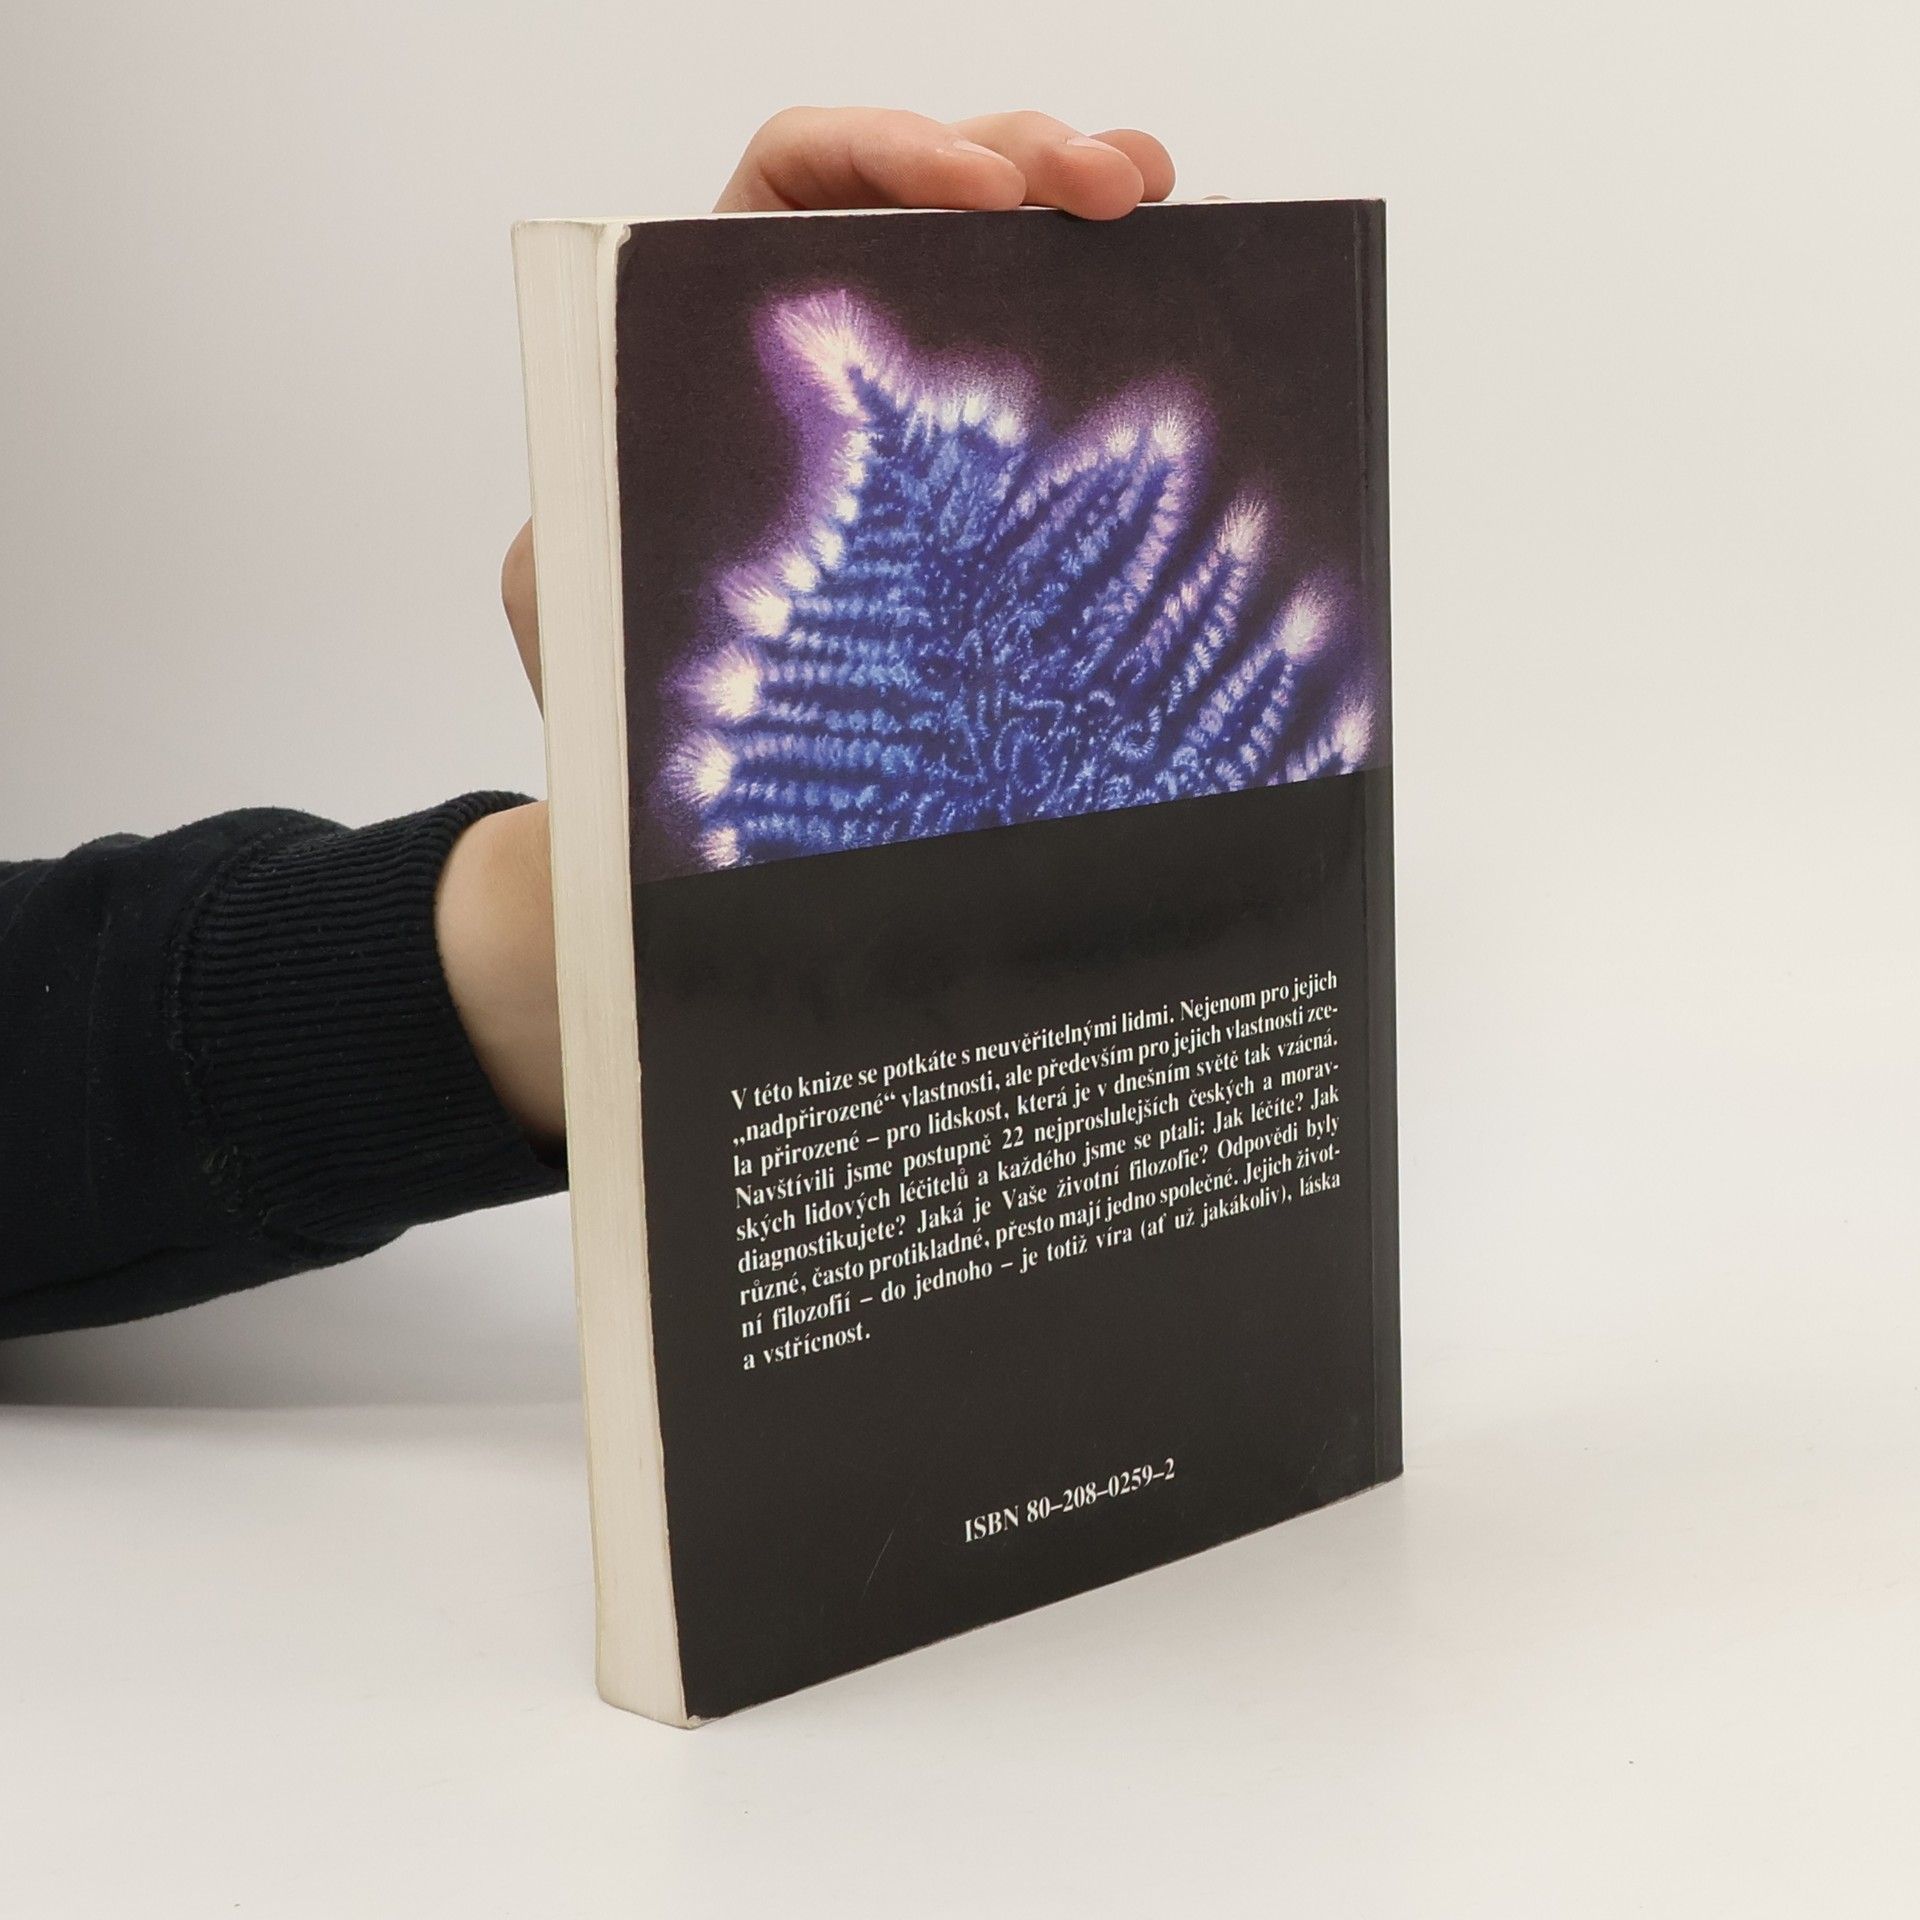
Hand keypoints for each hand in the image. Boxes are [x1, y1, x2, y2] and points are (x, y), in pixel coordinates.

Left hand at [447, 108, 1177, 1144]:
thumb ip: (587, 502)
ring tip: (1158, 199)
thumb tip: (626, 458)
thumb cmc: (608, 688)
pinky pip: (1050, 404)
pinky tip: (1174, 345)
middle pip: (931, 189)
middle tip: (1118, 182)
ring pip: (1007, 265)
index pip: (797, 177)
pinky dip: (1110, 355)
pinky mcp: (980, 510)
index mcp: (718, 326)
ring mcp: (914, 430)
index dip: (887, 148)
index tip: (978, 191)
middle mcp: (824, 351)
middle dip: (1030, 156)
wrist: (678, 800)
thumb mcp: (571, 588)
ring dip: (1086, 215)